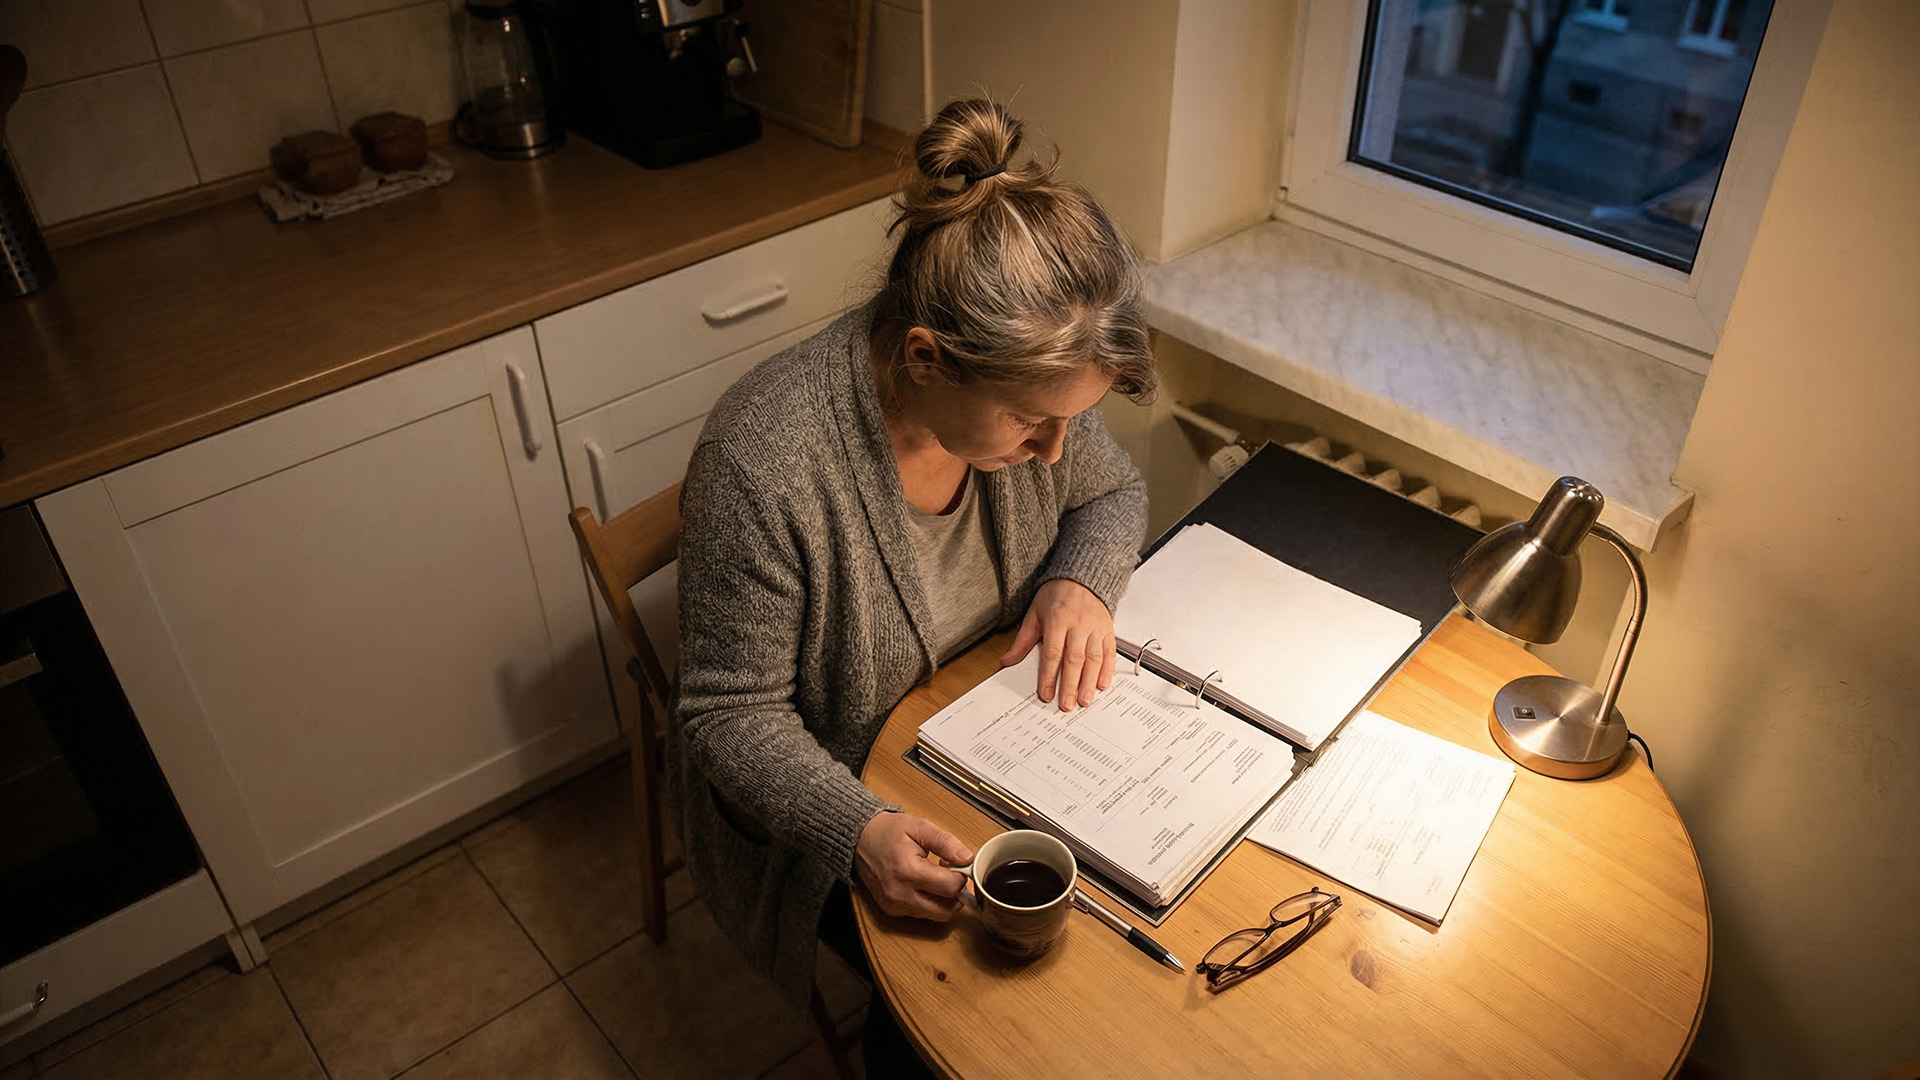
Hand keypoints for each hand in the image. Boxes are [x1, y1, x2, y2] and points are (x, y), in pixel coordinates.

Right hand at [855, 812, 974, 920]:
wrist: (859, 840)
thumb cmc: (888, 832)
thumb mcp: (919, 827)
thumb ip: (946, 842)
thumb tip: (967, 858)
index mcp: (908, 871)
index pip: (949, 887)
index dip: (961, 877)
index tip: (959, 866)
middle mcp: (900, 894)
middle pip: (946, 910)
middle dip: (956, 894)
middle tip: (952, 875)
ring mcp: (895, 905)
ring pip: (936, 915)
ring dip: (944, 900)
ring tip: (937, 878)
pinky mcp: (891, 911)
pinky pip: (922, 914)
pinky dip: (930, 903)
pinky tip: (924, 884)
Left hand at [1000, 578, 1115, 711]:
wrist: (1080, 577)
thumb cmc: (1055, 596)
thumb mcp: (1034, 614)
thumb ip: (1022, 641)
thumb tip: (1006, 662)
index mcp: (1057, 619)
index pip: (1052, 653)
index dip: (1049, 676)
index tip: (1046, 694)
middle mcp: (1078, 624)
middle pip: (1074, 659)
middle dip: (1070, 685)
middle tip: (1067, 705)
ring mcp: (1095, 627)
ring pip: (1094, 658)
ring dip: (1089, 682)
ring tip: (1085, 701)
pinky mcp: (1108, 629)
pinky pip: (1109, 652)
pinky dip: (1107, 670)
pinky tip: (1102, 685)